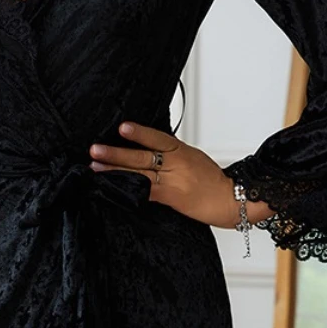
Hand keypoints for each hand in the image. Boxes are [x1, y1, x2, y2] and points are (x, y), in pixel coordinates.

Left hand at [89, 122, 275, 227]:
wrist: (231, 200)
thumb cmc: (212, 180)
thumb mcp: (193, 157)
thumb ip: (171, 153)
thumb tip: (147, 148)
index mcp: (182, 151)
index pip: (158, 138)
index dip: (140, 133)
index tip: (122, 127)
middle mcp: (177, 165)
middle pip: (143, 156)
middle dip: (117, 153)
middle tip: (95, 149)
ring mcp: (173, 182)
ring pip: (140, 175)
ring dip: (115, 171)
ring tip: (95, 167)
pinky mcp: (171, 199)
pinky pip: (146, 193)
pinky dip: (129, 189)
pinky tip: (113, 188)